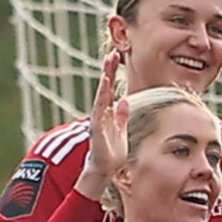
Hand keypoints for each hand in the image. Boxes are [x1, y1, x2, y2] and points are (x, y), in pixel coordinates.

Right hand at [75, 52, 128, 200]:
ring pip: (101, 95)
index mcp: (108, 112)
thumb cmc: (112, 151)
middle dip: (108, 70)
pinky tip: (106, 88)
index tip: (117, 58)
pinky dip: (102, 98)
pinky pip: (99, 110)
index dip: (113, 73)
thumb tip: (124, 100)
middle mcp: (101, 112)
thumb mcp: (121, 130)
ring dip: (105, 80)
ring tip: (108, 65)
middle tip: (113, 54)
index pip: (110, 88)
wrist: (104, 168)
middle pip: (105, 87)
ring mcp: (98, 119)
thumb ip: (122, 116)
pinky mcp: (97, 127)